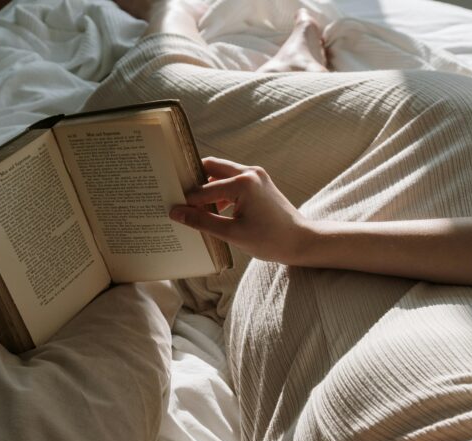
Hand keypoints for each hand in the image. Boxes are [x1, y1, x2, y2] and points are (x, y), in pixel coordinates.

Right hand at [170, 157, 309, 264]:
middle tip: (177, 196)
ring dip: (207, 187)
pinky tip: (213, 211)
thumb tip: (176, 213)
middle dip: (194, 182)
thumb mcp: (232, 234)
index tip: (169, 206)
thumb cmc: (270, 240)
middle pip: (211, 167)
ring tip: (194, 207)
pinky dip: (220, 192)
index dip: (186, 200)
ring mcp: (256, 175)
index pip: (203, 189)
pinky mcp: (259, 182)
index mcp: (243, 183)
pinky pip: (232, 181)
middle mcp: (249, 172)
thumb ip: (202, 222)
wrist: (301, 241)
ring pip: (221, 173)